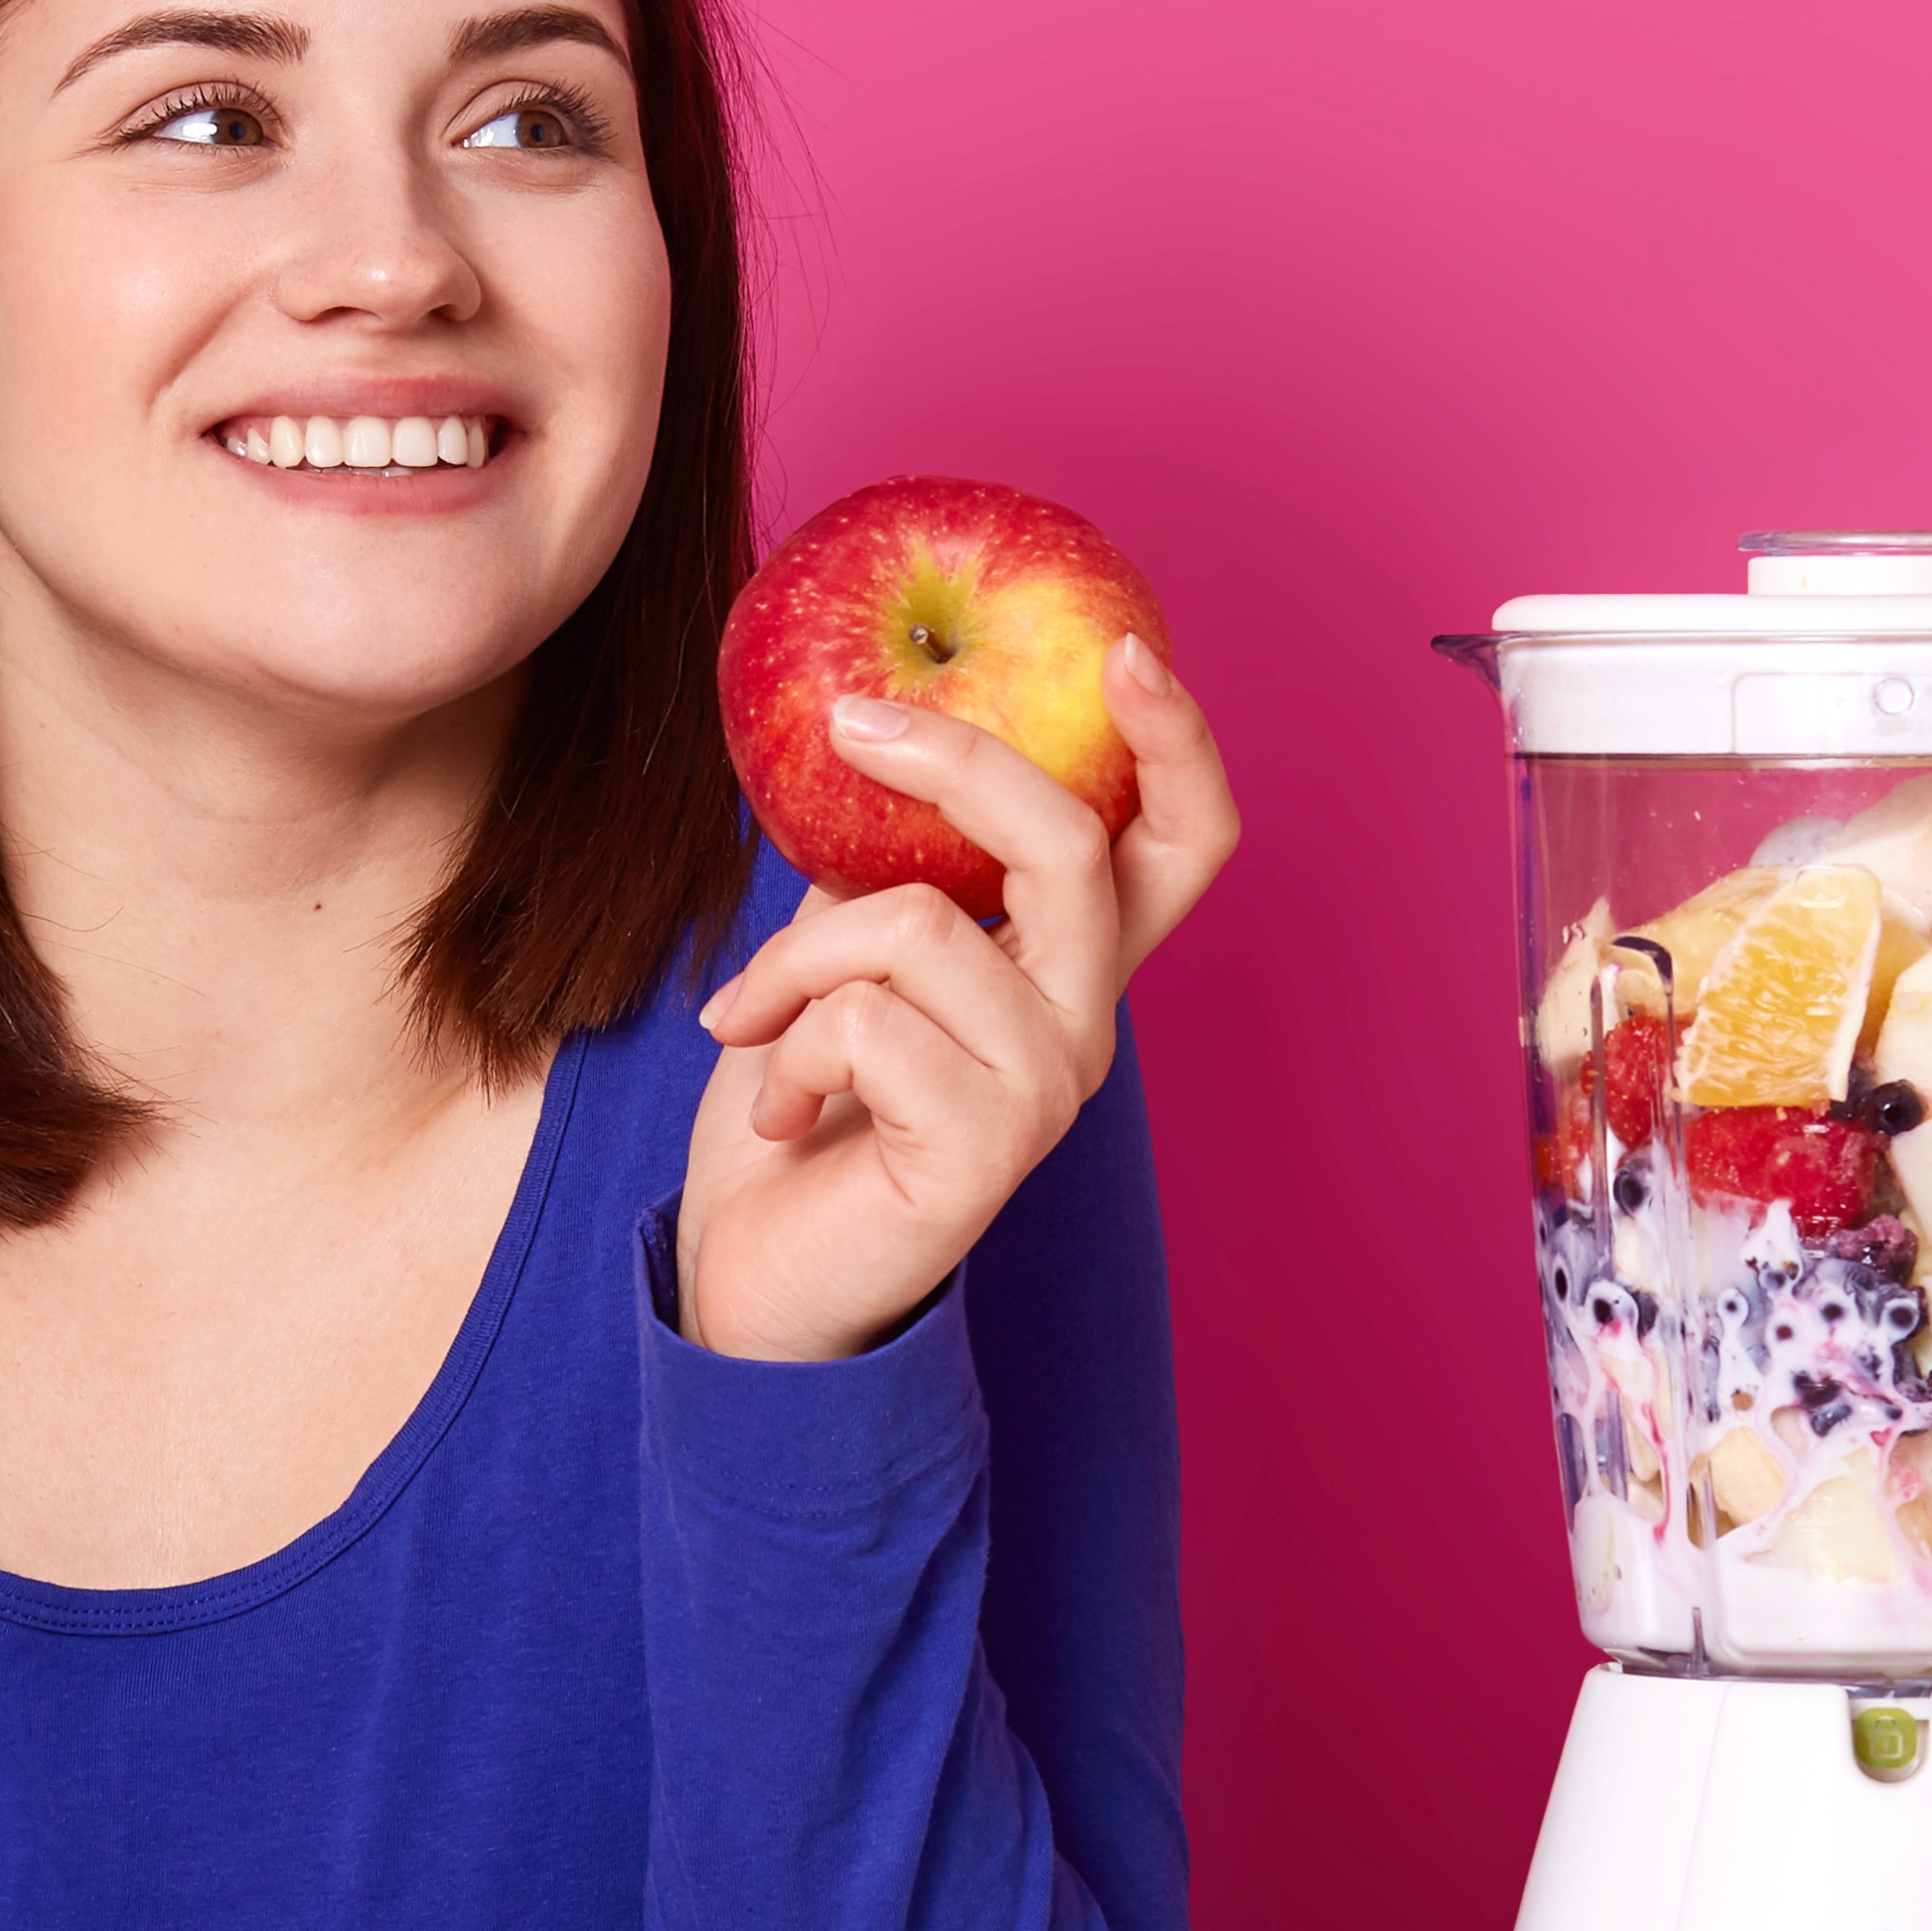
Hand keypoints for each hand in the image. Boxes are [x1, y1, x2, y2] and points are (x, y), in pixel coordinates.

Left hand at [678, 636, 1239, 1362]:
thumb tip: (861, 743)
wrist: (756, 1283)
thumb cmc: (801, 1118)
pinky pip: (868, 1023)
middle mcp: (1082, 1021)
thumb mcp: (837, 960)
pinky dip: (790, 1046)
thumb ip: (878, 867)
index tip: (1121, 648)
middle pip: (1067, 843)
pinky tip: (781, 1111)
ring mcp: (1047, 1088)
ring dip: (796, 960)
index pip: (1180, 843)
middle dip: (952, 762)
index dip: (1176, 741)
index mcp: (1065, 966)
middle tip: (849, 726)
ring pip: (916, 927)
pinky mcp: (988, 1149)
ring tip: (751, 1020)